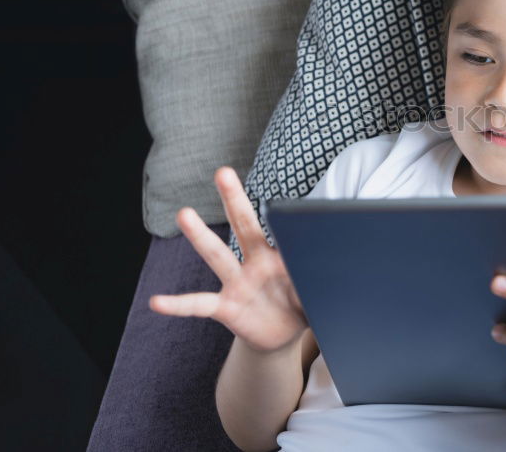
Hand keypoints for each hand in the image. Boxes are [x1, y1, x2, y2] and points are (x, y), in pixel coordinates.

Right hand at [148, 166, 308, 353]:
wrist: (285, 334)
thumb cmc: (302, 303)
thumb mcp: (316, 293)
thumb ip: (322, 282)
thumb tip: (349, 275)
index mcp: (281, 255)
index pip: (282, 230)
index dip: (287, 219)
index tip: (289, 202)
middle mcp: (255, 263)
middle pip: (244, 225)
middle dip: (234, 199)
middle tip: (222, 172)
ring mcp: (238, 283)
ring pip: (217, 256)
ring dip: (201, 235)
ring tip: (184, 213)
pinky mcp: (227, 308)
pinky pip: (199, 304)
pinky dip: (178, 304)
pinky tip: (157, 301)